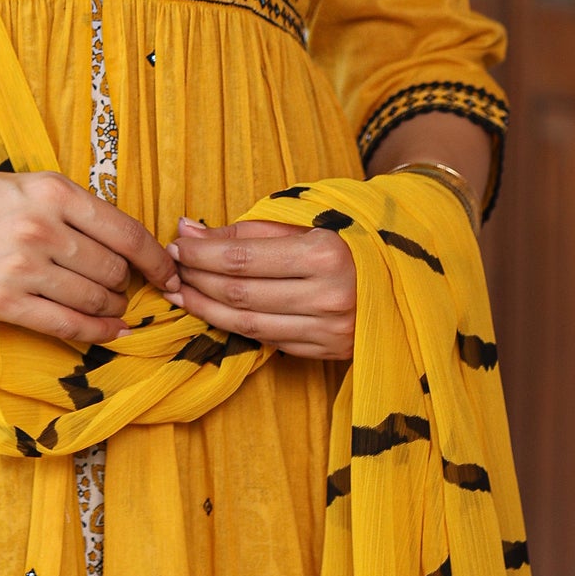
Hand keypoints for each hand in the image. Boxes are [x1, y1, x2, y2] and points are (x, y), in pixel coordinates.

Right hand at [0, 169, 180, 343]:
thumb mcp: (29, 185)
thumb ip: (74, 208)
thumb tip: (122, 243)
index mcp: (54, 193)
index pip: (127, 232)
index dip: (157, 259)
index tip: (170, 273)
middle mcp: (44, 229)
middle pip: (113, 269)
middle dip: (127, 284)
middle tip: (122, 287)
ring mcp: (26, 268)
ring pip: (95, 299)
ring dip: (113, 308)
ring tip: (112, 308)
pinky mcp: (7, 302)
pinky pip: (67, 326)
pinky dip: (96, 333)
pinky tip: (109, 332)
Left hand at [167, 217, 355, 359]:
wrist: (403, 278)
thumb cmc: (346, 240)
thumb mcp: (302, 224)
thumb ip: (244, 231)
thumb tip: (187, 229)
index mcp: (324, 254)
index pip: (242, 259)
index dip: (202, 254)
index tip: (176, 245)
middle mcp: (329, 296)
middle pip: (240, 294)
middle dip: (197, 280)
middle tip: (171, 268)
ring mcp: (330, 330)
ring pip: (249, 325)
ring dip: (206, 309)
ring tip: (180, 293)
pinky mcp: (328, 352)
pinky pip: (269, 341)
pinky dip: (235, 327)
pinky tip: (214, 312)